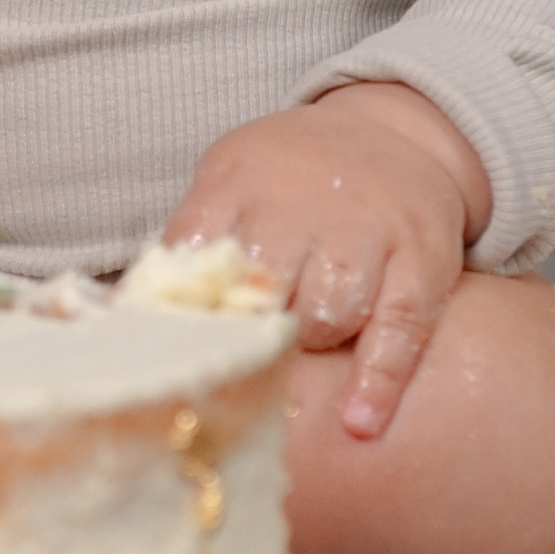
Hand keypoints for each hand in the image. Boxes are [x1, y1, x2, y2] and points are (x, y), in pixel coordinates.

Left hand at [163, 83, 490, 440]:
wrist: (391, 131)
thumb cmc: (289, 177)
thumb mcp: (231, 178)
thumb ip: (192, 241)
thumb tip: (133, 319)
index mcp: (237, 181)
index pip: (192, 251)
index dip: (179, 312)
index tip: (166, 356)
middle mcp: (302, 203)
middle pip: (263, 290)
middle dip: (251, 333)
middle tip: (244, 358)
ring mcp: (366, 230)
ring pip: (328, 313)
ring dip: (311, 345)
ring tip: (308, 354)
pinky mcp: (421, 259)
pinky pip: (400, 327)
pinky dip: (380, 378)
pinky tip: (361, 422)